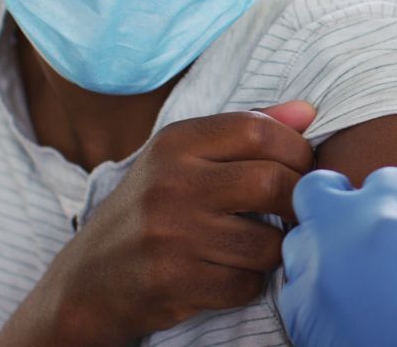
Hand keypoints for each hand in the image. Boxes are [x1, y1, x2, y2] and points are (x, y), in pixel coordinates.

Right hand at [13, 102, 316, 344]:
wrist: (88, 280)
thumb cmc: (152, 209)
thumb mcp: (185, 157)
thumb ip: (245, 130)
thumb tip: (307, 111)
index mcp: (175, 143)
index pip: (258, 131)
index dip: (297, 151)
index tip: (303, 169)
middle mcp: (170, 183)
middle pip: (273, 183)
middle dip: (298, 201)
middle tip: (297, 212)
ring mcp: (169, 234)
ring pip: (267, 243)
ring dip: (275, 250)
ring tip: (261, 245)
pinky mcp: (171, 282)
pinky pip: (245, 284)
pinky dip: (250, 283)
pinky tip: (231, 273)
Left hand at [279, 168, 396, 346]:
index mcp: (386, 222)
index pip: (387, 177)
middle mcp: (337, 245)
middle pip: (318, 190)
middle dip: (344, 196)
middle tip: (375, 217)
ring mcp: (311, 286)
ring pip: (300, 237)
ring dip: (327, 239)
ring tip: (363, 262)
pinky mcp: (300, 325)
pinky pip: (296, 285)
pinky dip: (318, 282)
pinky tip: (349, 298)